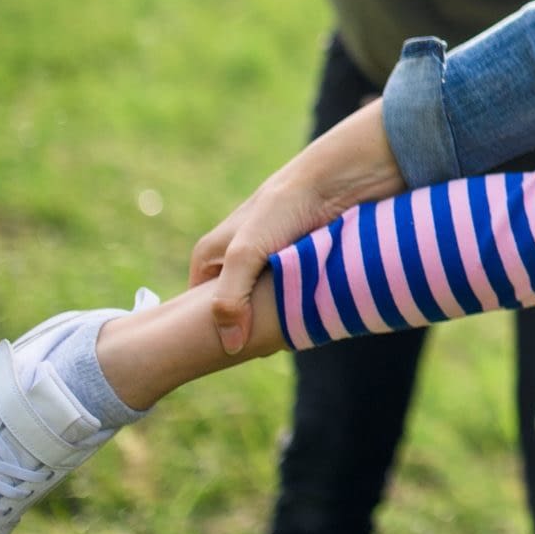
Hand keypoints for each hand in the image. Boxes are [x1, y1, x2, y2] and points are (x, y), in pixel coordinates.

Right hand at [189, 101, 404, 353]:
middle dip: (249, 328)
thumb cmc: (282, 209)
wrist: (334, 180)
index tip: (238, 352)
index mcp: (210, 256)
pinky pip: (292, 296)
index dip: (216, 331)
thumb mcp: (245, 254)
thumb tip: (230, 345)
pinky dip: (298, 307)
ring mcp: (266, 262)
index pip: (199, 309)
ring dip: (277, 319)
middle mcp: (234, 259)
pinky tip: (310, 320)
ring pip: (266, 305)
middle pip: (235, 310)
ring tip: (292, 334)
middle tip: (269, 348)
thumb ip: (230, 299)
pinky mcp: (296, 262)